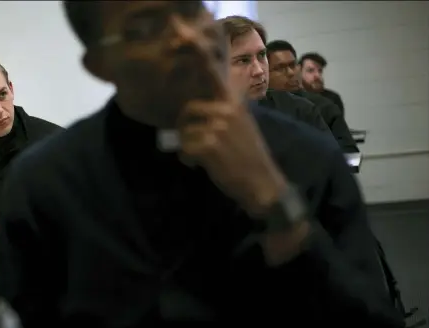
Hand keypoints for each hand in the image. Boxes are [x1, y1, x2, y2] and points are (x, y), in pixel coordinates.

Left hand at [176, 34, 286, 215]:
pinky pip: (185, 148)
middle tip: (193, 142)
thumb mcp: (242, 126)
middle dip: (184, 127)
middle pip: (189, 108)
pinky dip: (189, 159)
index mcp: (235, 102)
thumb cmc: (249, 156)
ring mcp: (218, 125)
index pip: (214, 71)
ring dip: (188, 146)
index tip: (179, 29)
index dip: (196, 49)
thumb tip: (200, 108)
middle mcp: (227, 108)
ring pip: (185, 131)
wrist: (262, 184)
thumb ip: (224, 111)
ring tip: (202, 156)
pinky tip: (201, 165)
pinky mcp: (209, 144)